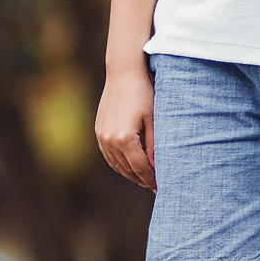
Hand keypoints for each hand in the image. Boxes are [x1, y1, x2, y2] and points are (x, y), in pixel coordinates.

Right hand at [95, 63, 158, 190]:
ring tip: (143, 177)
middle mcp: (109, 140)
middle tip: (154, 185)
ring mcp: (101, 136)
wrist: (123, 73)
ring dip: (129, 173)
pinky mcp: (98, 131)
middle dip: (141, 179)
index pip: (140, 168)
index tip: (160, 187)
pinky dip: (119, 163)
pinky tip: (129, 164)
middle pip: (127, 169)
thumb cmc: (143, 94)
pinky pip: (108, 155)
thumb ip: (155, 147)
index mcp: (125, 139)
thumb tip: (157, 169)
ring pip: (116, 164)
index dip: (151, 179)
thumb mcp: (154, 120)